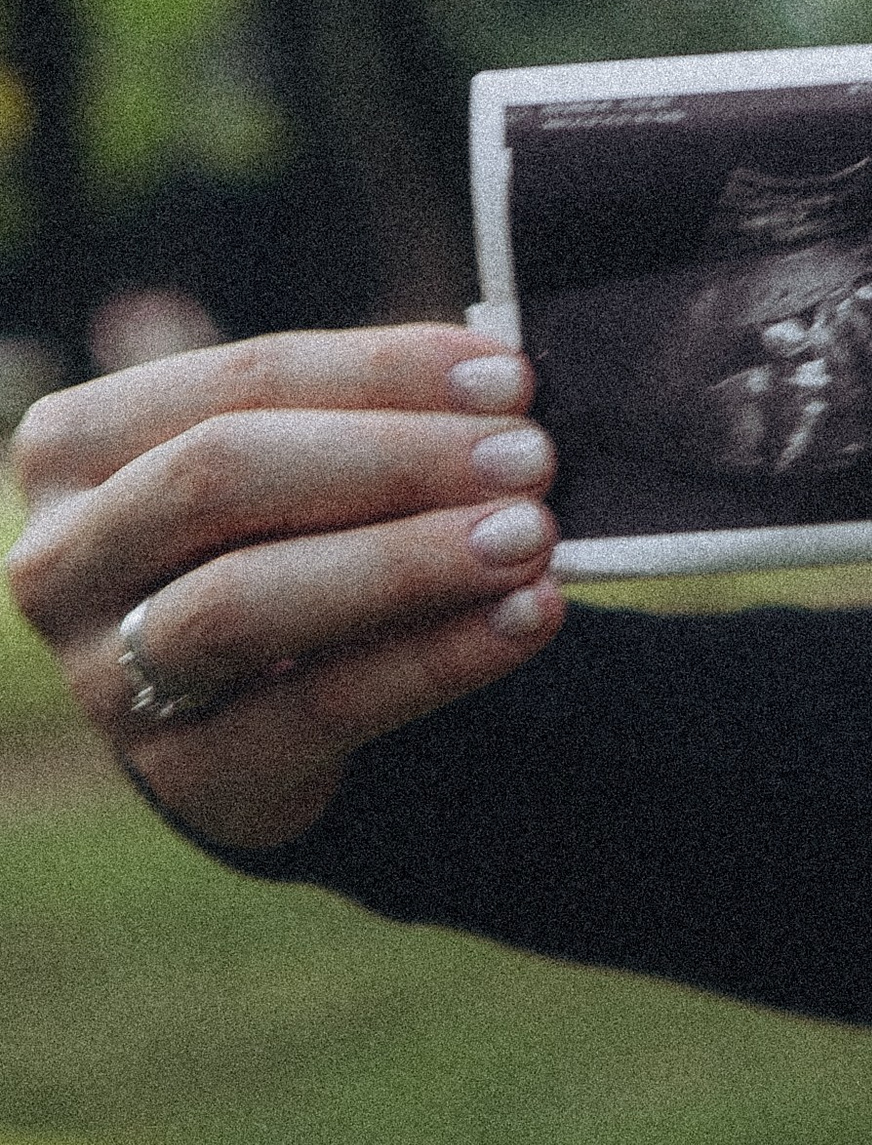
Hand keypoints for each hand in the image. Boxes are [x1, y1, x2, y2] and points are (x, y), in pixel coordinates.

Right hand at [5, 325, 568, 853]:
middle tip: (528, 459)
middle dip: (393, 461)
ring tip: (532, 538)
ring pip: (250, 599)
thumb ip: (360, 427)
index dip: (381, 373)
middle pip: (223, 476)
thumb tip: (501, 383)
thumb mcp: (287, 483)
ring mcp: (110, 675)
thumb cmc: (271, 562)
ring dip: (407, 560)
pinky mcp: (188, 771)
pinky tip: (523, 620)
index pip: (240, 382)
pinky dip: (436, 659)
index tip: (509, 378)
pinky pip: (322, 707)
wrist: (235, 730)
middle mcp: (66, 556)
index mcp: (76, 447)